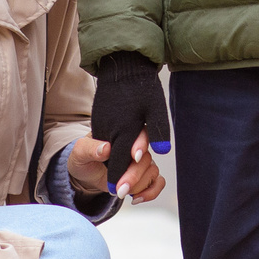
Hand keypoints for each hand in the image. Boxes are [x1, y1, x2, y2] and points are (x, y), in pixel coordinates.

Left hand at [69, 131, 164, 203]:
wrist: (86, 174)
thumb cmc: (84, 158)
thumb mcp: (80, 152)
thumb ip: (90, 148)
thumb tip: (106, 148)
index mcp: (123, 134)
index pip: (140, 134)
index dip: (140, 144)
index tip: (134, 156)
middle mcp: (136, 147)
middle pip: (145, 159)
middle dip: (133, 176)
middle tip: (119, 188)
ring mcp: (143, 162)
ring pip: (152, 172)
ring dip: (138, 186)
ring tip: (120, 192)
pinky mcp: (145, 177)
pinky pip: (158, 183)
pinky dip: (150, 193)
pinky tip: (135, 198)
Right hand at [89, 52, 171, 191]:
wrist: (122, 66)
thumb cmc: (142, 88)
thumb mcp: (155, 108)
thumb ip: (156, 131)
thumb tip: (159, 154)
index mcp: (124, 129)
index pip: (119, 161)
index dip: (119, 178)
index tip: (118, 192)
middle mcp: (110, 130)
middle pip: (113, 161)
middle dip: (117, 177)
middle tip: (119, 192)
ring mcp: (102, 125)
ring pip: (109, 151)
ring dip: (116, 164)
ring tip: (123, 176)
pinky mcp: (99, 121)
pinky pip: (104, 141)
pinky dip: (111, 151)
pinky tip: (117, 154)